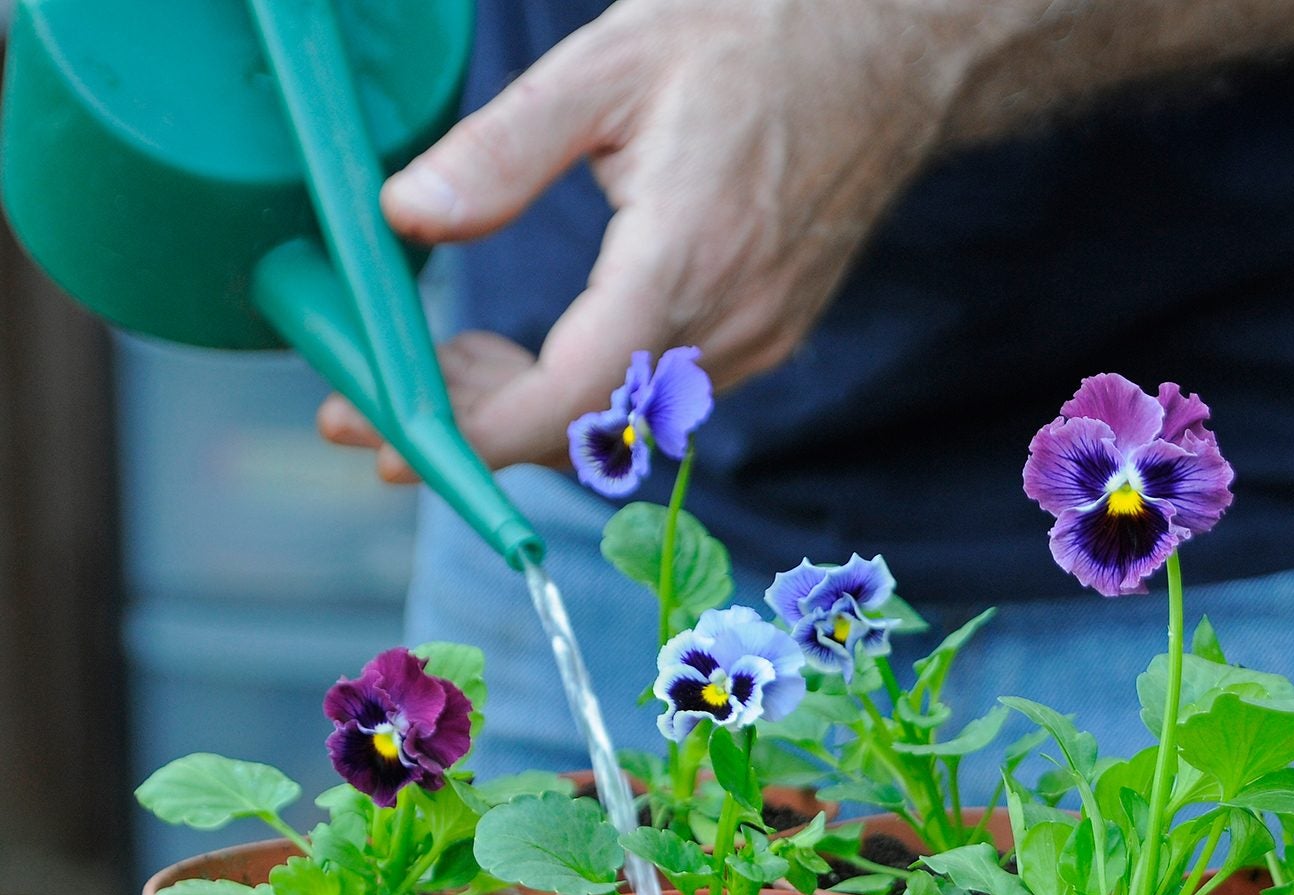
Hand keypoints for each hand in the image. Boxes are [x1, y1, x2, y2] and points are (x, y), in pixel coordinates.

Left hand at [318, 0, 962, 481]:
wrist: (897, 51)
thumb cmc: (762, 36)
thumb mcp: (609, 64)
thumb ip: (503, 151)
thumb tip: (405, 214)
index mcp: (684, 259)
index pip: (569, 399)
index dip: (470, 433)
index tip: (385, 438)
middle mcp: (730, 321)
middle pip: (583, 428)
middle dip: (473, 428)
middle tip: (379, 401)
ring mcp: (757, 336)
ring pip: (619, 420)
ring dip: (525, 411)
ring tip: (447, 362)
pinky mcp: (769, 331)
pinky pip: (658, 395)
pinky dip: (583, 392)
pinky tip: (534, 351)